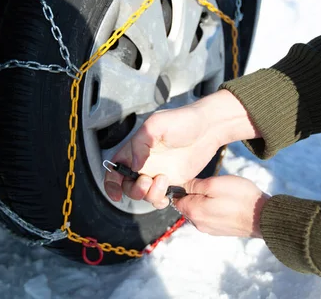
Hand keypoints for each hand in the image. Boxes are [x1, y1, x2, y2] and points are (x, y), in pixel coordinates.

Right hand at [104, 90, 258, 207]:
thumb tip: (134, 165)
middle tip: (148, 180)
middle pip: (127, 186)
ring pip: (144, 195)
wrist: (209, 128)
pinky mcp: (173, 181)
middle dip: (135, 189)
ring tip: (165, 181)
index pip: (114, 169)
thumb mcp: (157, 124)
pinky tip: (168, 194)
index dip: (111, 184)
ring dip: (150, 195)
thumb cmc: (183, 120)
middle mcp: (143, 163)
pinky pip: (160, 197)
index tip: (116, 194)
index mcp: (134, 149)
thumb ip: (140, 143)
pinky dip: (160, 201)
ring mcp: (157, 173)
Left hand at [174, 176, 269, 237]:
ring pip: (199, 210)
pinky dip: (213, 208)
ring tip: (219, 191)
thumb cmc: (239, 197)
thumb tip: (181, 185)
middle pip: (187, 205)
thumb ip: (194, 185)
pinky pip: (210, 216)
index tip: (192, 178)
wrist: (263, 217)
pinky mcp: (220, 231)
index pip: (175, 198)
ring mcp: (209, 229)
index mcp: (193, 211)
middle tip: (208, 183)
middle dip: (193, 193)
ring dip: (204, 200)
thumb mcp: (214, 183)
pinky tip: (225, 201)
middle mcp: (198, 224)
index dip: (181, 185)